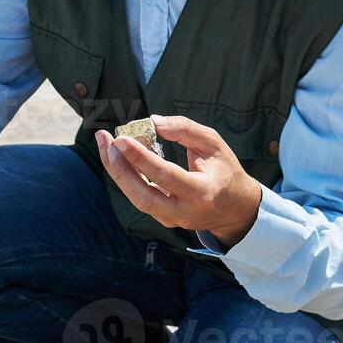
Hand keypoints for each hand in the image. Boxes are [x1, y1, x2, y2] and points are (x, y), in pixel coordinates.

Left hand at [95, 114, 262, 247]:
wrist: (236, 209)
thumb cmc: (225, 170)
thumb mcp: (213, 143)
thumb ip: (185, 129)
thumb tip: (153, 121)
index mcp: (202, 192)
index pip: (165, 176)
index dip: (141, 158)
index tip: (121, 138)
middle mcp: (185, 212)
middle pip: (142, 197)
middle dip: (119, 169)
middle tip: (106, 141)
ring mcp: (173, 220)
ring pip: (137, 200)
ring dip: (118, 172)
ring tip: (106, 145)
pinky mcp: (164, 220)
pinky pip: (140, 198)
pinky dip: (128, 177)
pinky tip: (121, 157)